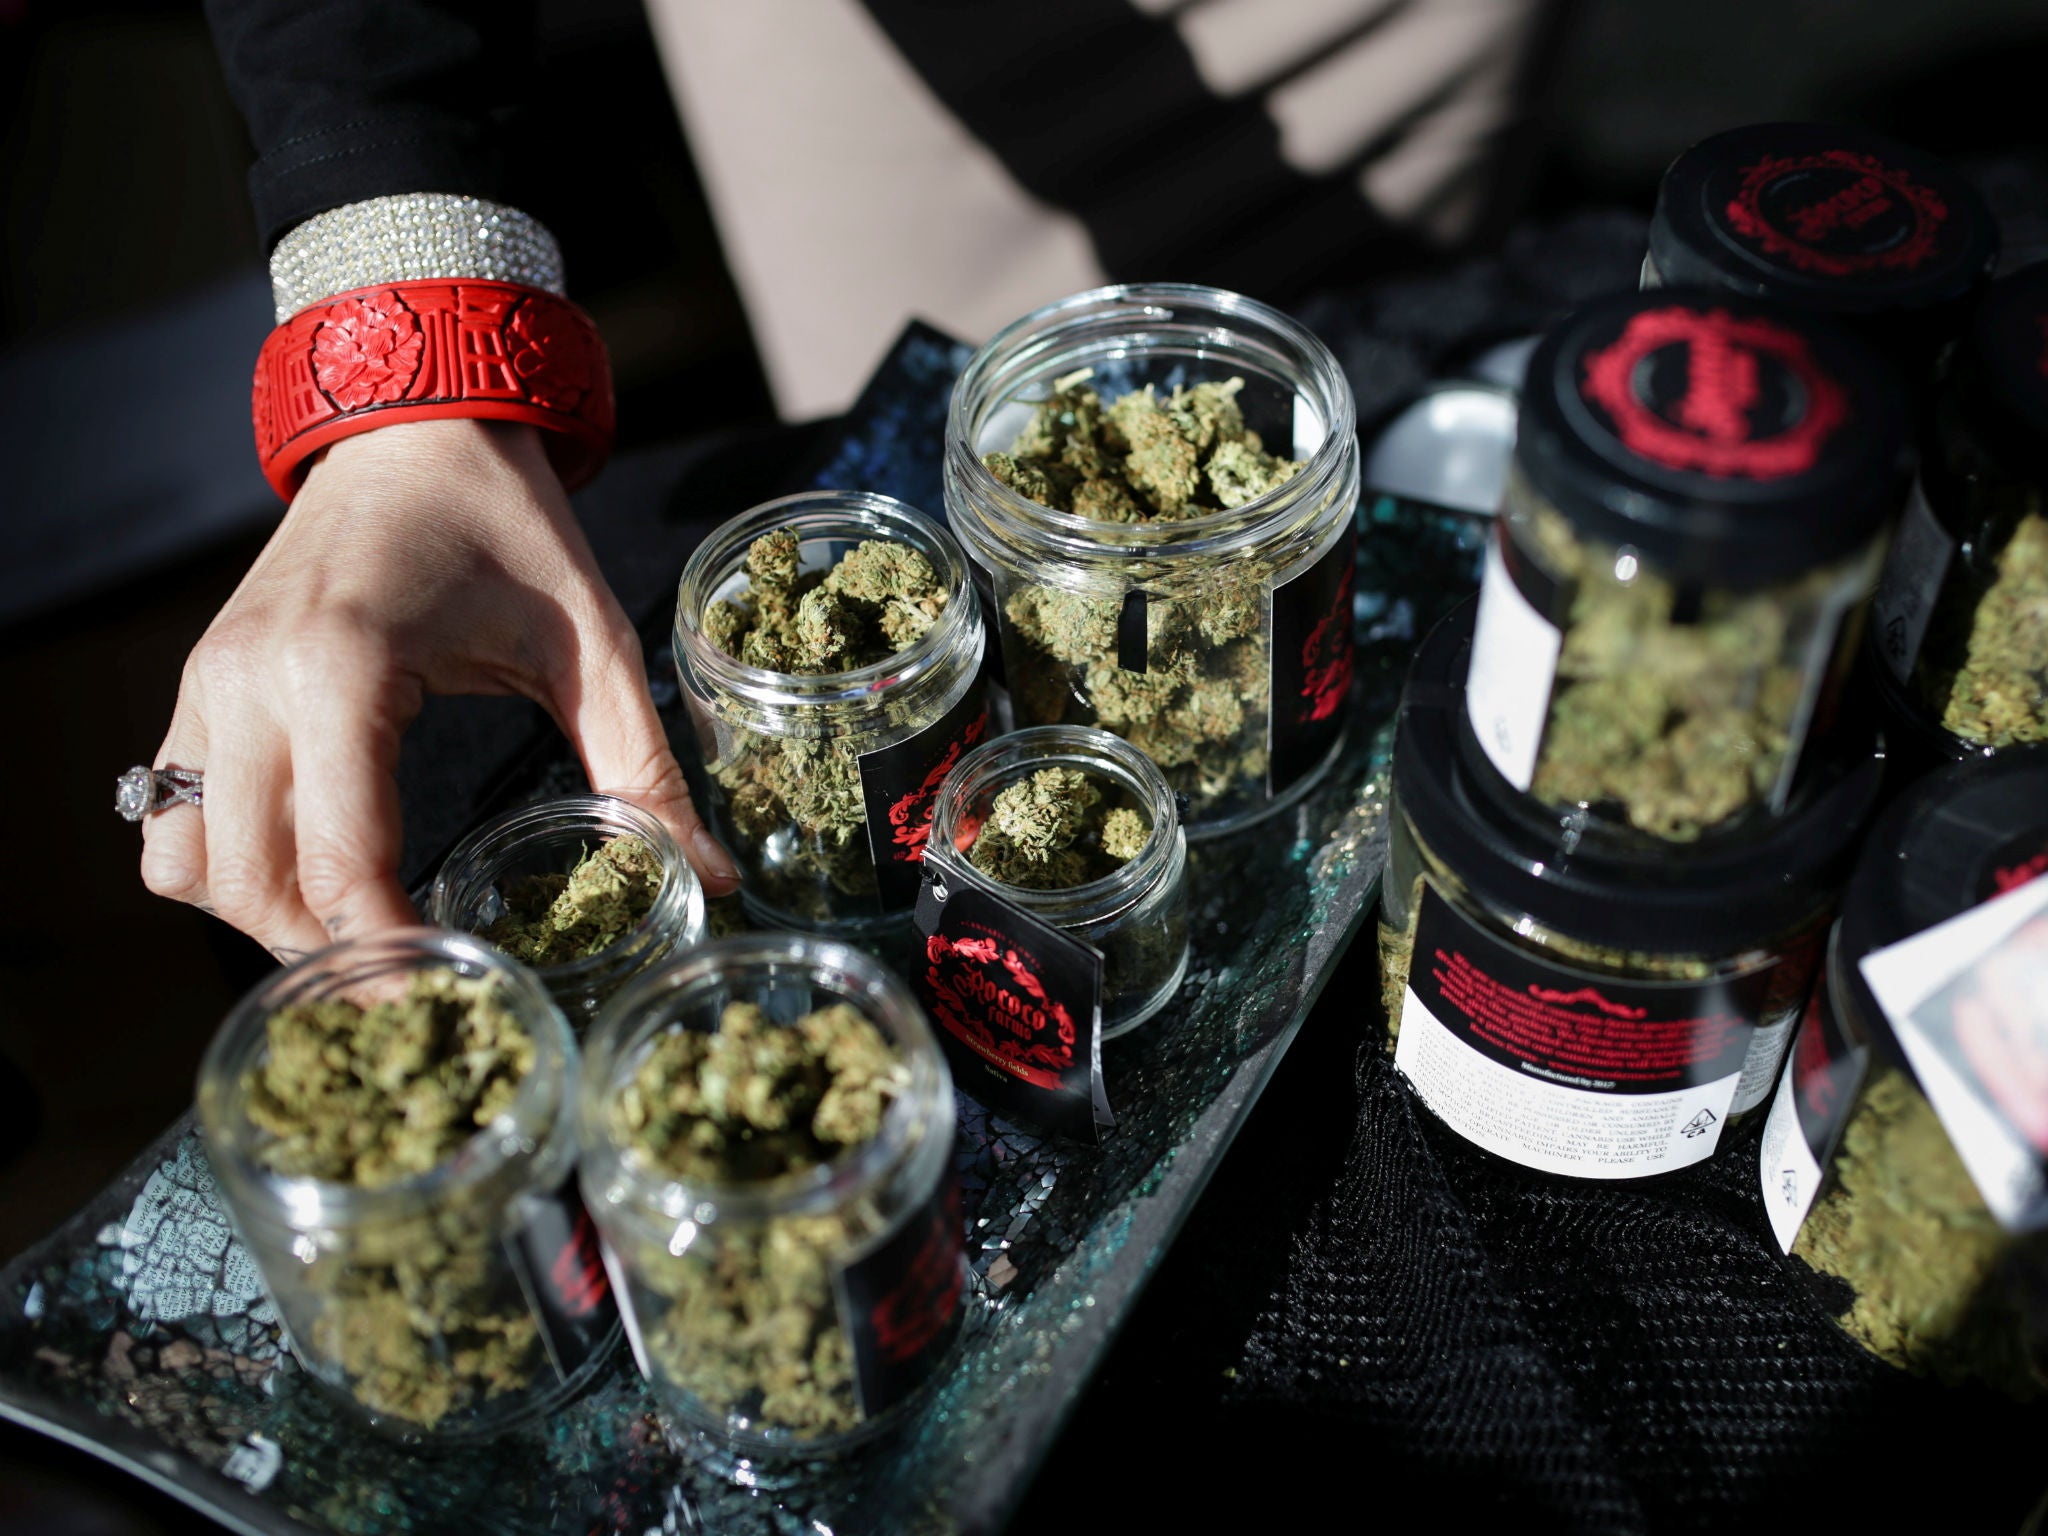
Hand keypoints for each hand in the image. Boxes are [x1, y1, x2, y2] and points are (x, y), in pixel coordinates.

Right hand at [141, 417, 739, 959]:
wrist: (416, 425)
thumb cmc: (508, 525)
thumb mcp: (591, 643)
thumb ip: (645, 768)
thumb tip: (717, 877)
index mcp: (343, 667)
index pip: (339, 860)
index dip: (388, 953)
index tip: (451, 1000)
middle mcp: (250, 681)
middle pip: (250, 885)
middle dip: (331, 953)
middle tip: (420, 987)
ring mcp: (207, 684)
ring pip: (187, 864)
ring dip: (267, 920)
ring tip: (367, 934)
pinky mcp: (199, 685)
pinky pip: (170, 815)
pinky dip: (225, 870)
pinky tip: (313, 875)